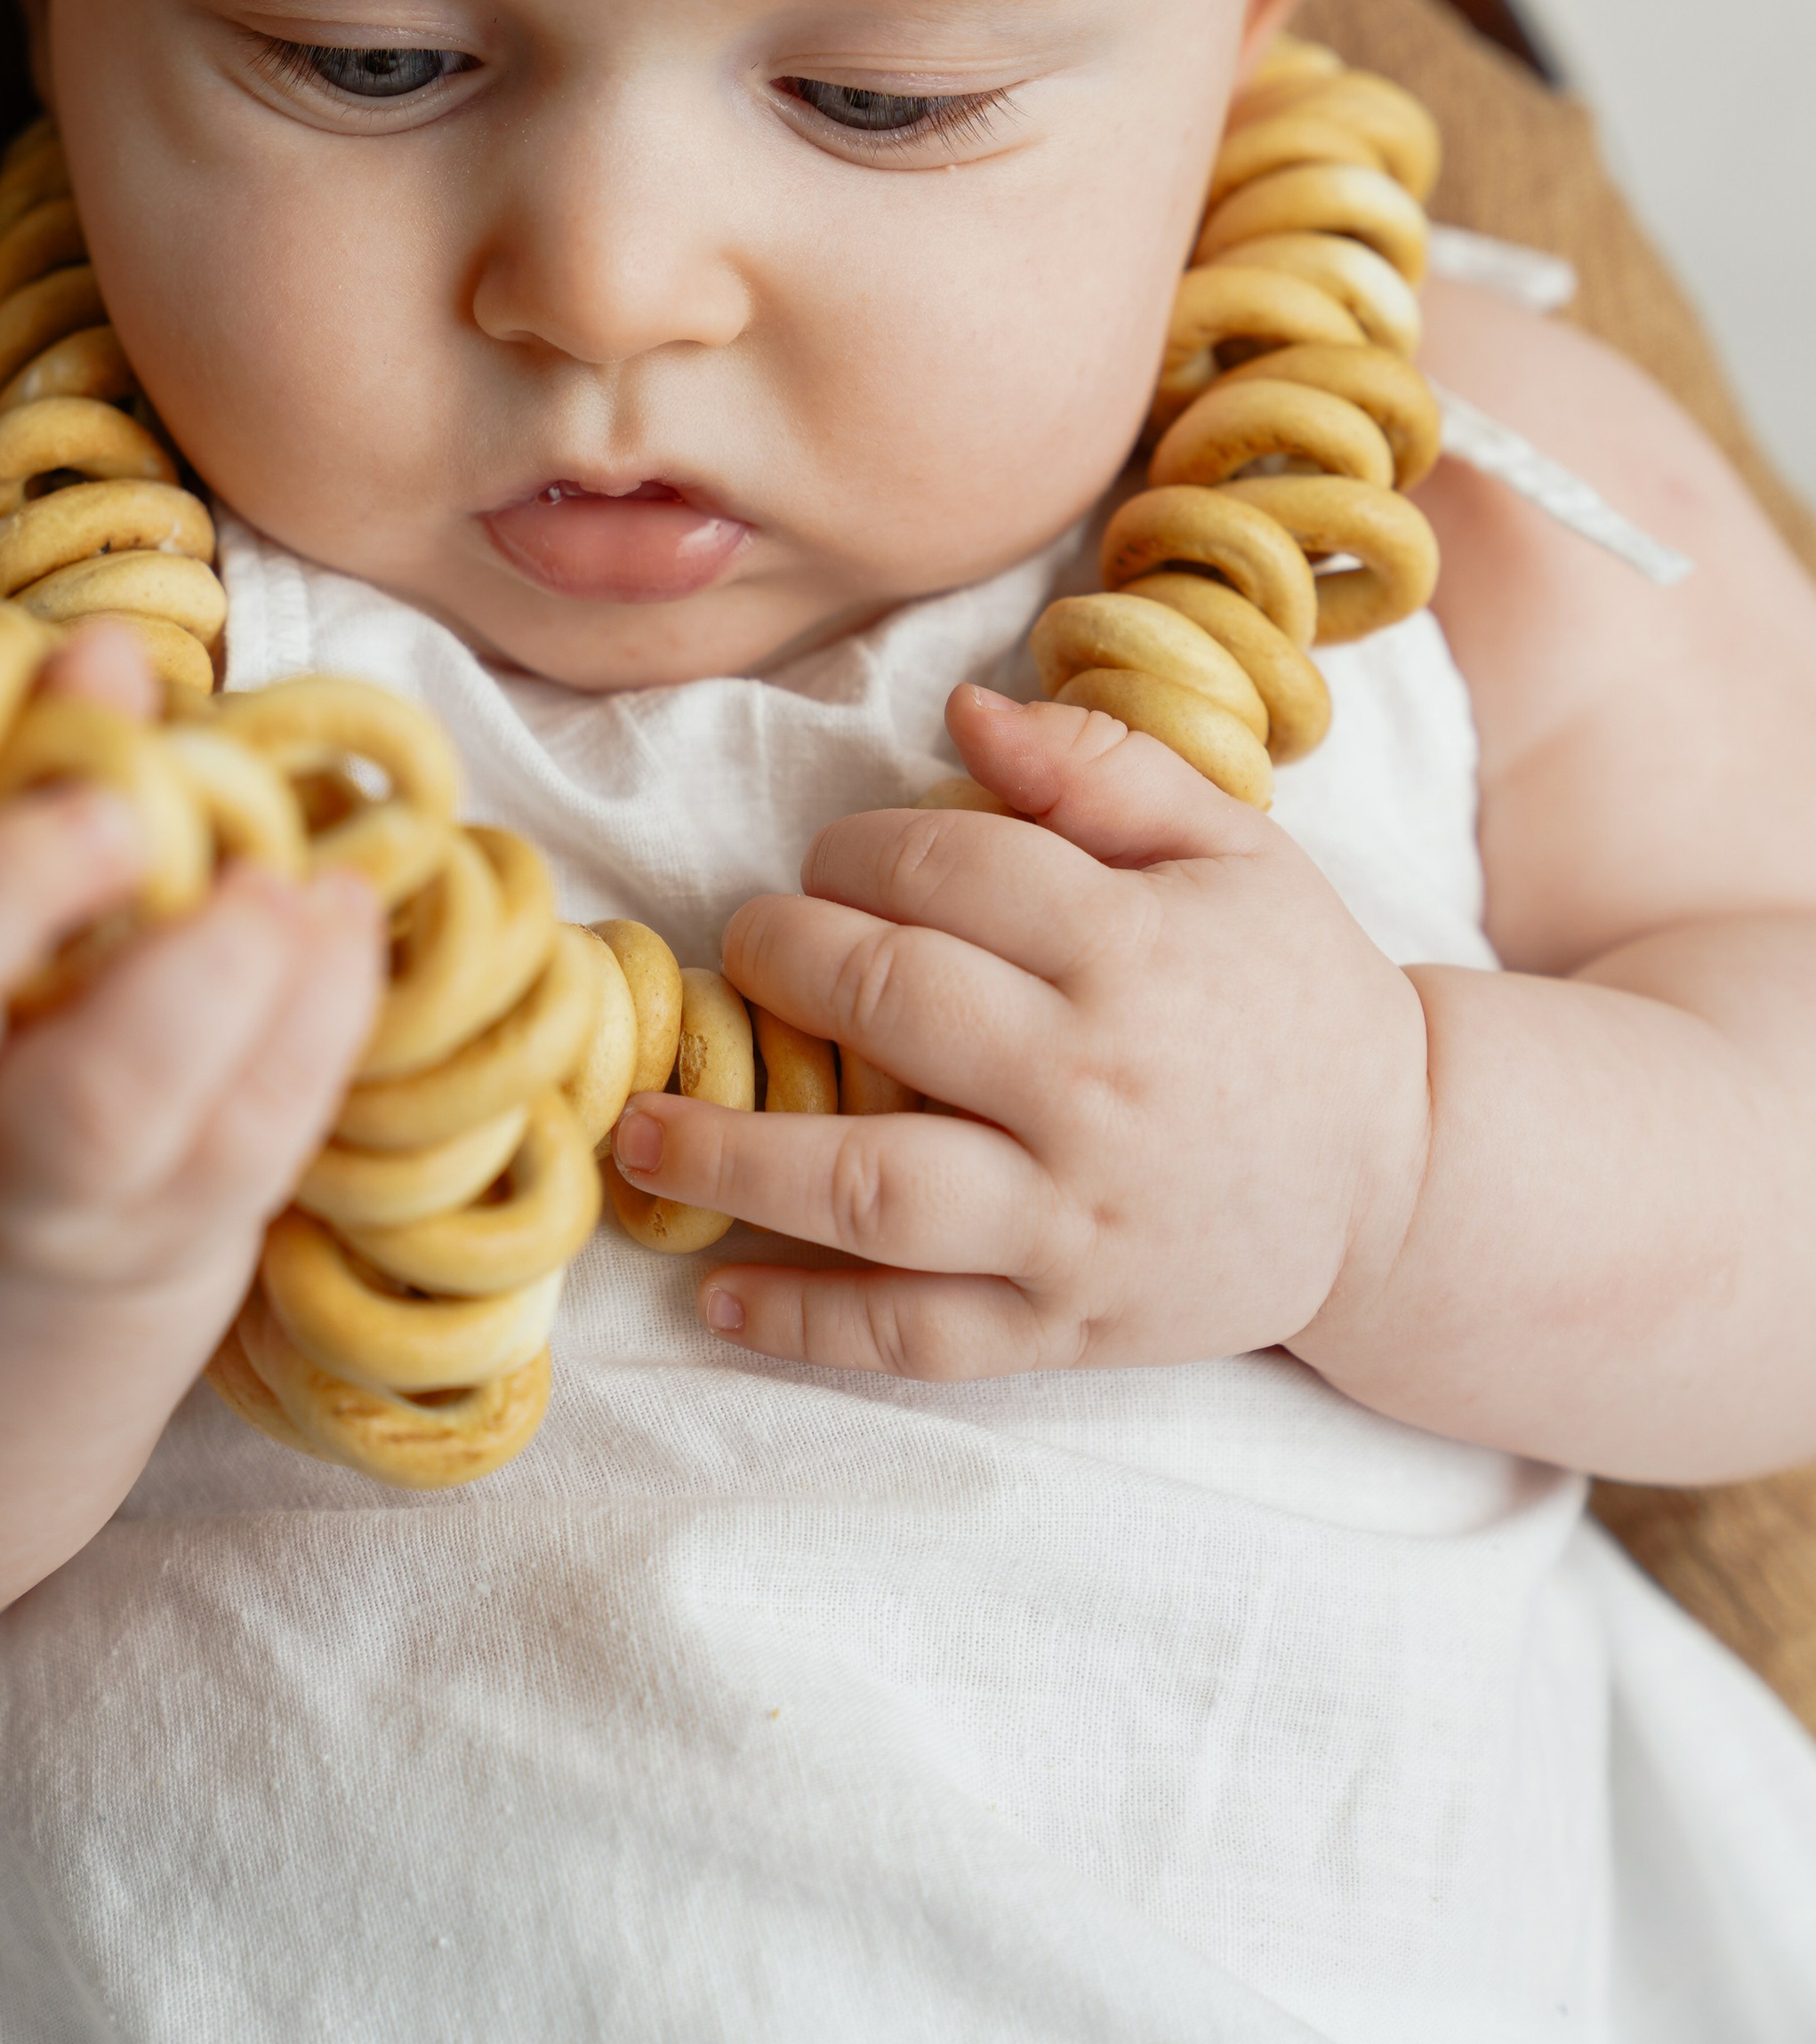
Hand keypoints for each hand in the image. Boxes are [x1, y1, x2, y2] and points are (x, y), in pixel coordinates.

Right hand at [0, 623, 382, 1296]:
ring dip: (189, 987)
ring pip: (76, 1123)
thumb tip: (104, 658)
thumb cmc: (10, 951)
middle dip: (0, 886)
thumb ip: (34, 745)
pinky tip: (338, 917)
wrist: (46, 1206)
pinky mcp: (156, 1227)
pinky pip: (242, 1142)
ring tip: (271, 889)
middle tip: (120, 810)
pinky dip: (314, 1020)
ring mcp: (5, 1180)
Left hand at [609, 688, 1431, 1378]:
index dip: (856, 848)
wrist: (1400, 1178)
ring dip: (738, 1157)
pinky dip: (807, 1323)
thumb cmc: (1294, 989)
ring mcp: (1077, 1219)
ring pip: (874, 1189)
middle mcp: (1094, 1084)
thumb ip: (1102, 766)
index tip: (831, 861)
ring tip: (643, 1131)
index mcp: (1132, 948)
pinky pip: (917, 1335)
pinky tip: (717, 1294)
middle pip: (889, 1002)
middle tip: (745, 950)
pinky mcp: (1070, 1326)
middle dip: (782, 959)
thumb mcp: (1233, 846)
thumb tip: (962, 709)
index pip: (944, 867)